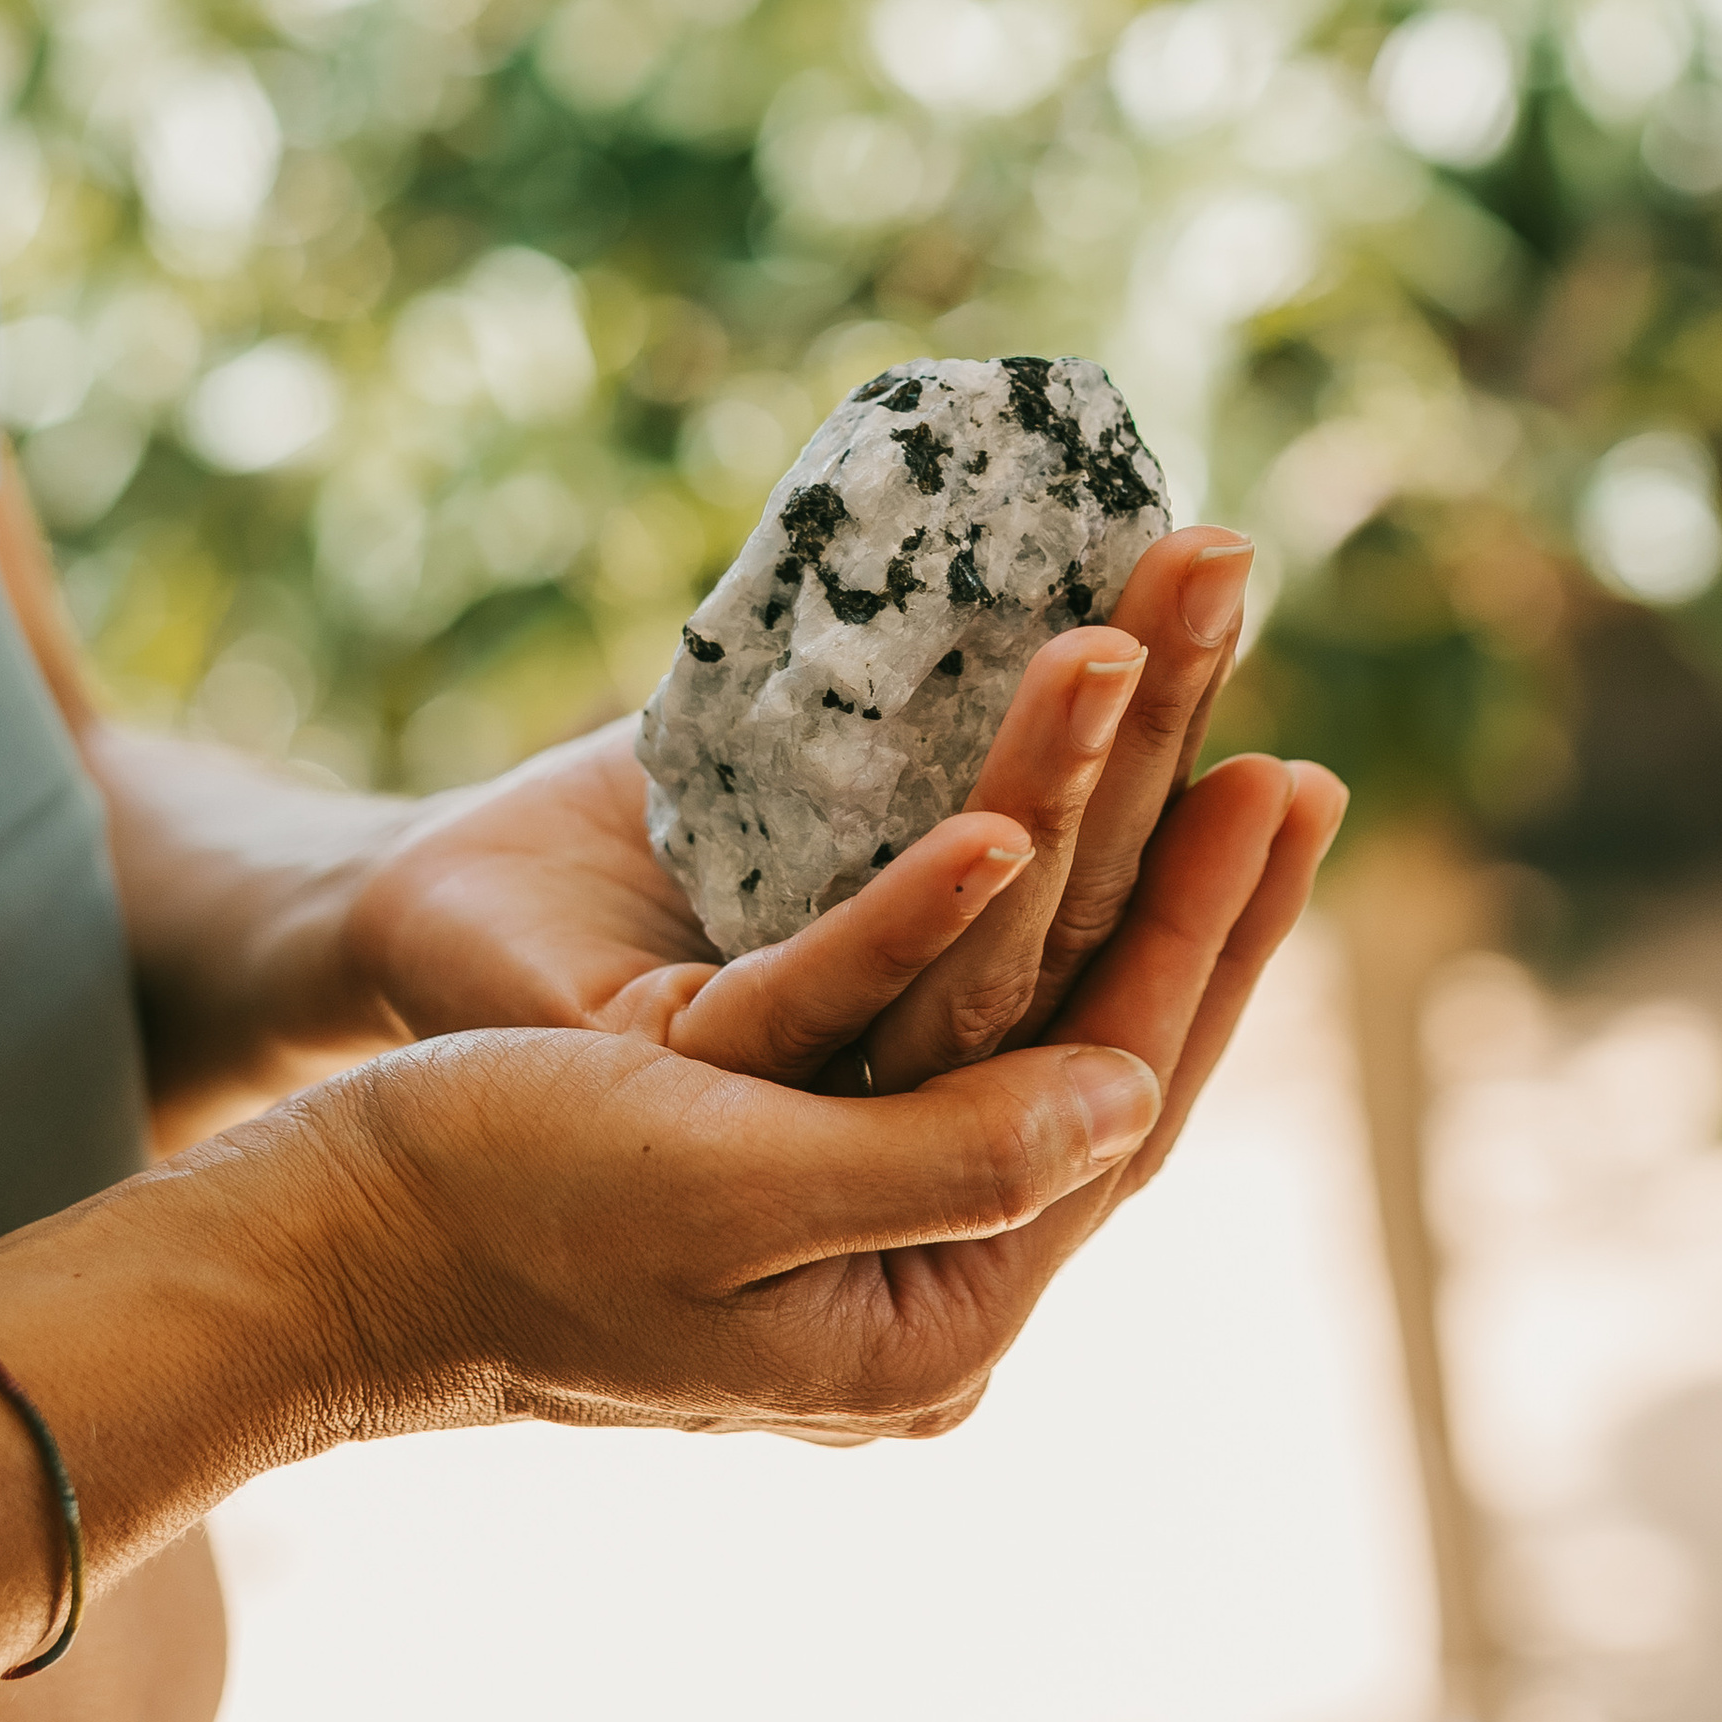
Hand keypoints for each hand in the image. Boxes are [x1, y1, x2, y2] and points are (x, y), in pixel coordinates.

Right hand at [244, 735, 1343, 1449]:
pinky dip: (1028, 926)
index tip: (1281, 779)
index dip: (1202, 936)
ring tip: (1233, 771)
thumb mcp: (717, 1183)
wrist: (329, 1251)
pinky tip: (1076, 851)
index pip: (1116, 1108)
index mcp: (923, 1330)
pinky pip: (956, 1032)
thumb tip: (1135, 1097)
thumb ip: (940, 1159)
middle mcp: (919, 1294)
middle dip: (1198, 904)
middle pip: (1104, 1071)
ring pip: (1039, 1041)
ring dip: (1133, 900)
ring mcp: (863, 1239)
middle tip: (1299, 759)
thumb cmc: (488, 1206)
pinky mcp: (803, 1169)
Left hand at [345, 523, 1261, 1092]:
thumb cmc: (605, 852)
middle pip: (1081, 956)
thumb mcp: (792, 780)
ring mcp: (799, 1130)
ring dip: (1069, 805)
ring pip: (976, 979)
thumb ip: (923, 744)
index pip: (1124, 959)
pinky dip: (909, 919)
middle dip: (1175, 771)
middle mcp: (902, 1115)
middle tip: (1233, 590)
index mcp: (955, 1042)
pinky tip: (991, 836)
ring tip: (1126, 651)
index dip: (1221, 867)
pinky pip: (812, 1006)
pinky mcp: (680, 1102)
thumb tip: (1070, 613)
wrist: (408, 924)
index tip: (1313, 751)